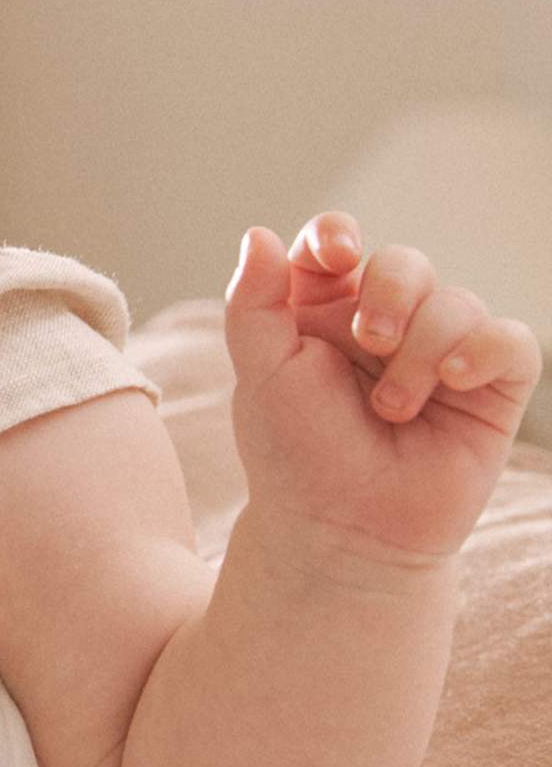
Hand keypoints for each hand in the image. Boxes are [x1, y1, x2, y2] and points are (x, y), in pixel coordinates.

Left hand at [223, 215, 542, 563]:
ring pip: (457, 302)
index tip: (336, 255)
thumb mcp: (260, 376)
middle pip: (404, 264)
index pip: (336, 245)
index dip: (338, 235)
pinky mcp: (490, 388)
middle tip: (372, 341)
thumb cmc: (297, 457)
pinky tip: (453, 381)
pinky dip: (485, 350)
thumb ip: (253, 303)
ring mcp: (442, 354)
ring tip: (392, 409)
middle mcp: (387, 326)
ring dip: (423, 351)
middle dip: (391, 292)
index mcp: (324, 314)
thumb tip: (260, 234)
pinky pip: (511, 341)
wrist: (343, 532)